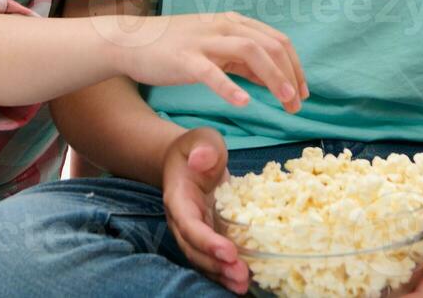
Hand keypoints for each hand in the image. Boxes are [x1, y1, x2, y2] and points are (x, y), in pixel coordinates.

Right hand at [109, 10, 307, 112]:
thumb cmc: (174, 47)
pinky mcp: (184, 58)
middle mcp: (223, 27)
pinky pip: (211, 72)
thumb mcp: (215, 48)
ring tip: (285, 101)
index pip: (277, 41)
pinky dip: (229, 87)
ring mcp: (203, 41)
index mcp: (233, 23)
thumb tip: (273, 78)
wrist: (130, 41)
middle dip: (290, 75)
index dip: (295, 66)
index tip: (303, 92)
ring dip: (273, 77)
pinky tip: (243, 103)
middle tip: (298, 104)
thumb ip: (243, 61)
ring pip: (249, 52)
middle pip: (269, 46)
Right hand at [161, 127, 249, 294]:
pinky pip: (212, 258)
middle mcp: (182, 221)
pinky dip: (225, 271)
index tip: (228, 252)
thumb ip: (204, 147)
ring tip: (243, 285)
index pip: (189, 224)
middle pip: (194, 249)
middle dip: (216, 265)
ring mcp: (194, 231)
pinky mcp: (207, 236)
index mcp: (178, 198)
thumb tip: (202, 160)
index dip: (207, 241)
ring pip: (202, 259)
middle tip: (241, 276)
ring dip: (221, 274)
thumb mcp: (202, 139)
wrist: (187, 159)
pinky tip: (244, 281)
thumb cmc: (196, 148)